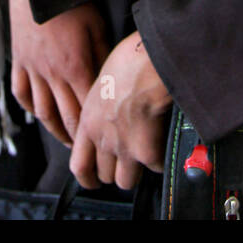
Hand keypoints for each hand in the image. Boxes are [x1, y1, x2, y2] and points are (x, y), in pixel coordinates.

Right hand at [6, 0, 108, 146]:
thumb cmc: (71, 1)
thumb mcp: (97, 24)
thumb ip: (103, 54)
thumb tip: (110, 77)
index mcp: (75, 67)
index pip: (87, 109)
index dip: (96, 128)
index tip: (105, 139)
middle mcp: (52, 74)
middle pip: (65, 117)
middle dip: (77, 138)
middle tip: (86, 149)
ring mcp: (33, 70)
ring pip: (42, 111)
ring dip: (54, 130)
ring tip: (64, 138)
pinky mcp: (19, 62)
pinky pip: (21, 92)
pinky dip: (29, 107)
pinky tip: (38, 113)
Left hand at [70, 31, 171, 190]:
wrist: (148, 62)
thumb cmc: (128, 62)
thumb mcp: (101, 83)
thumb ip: (100, 108)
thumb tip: (108, 115)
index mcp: (88, 122)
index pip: (78, 165)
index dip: (86, 178)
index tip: (93, 181)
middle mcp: (102, 139)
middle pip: (104, 176)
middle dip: (115, 171)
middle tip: (125, 161)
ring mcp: (124, 149)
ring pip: (126, 181)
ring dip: (135, 171)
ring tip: (143, 157)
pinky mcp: (146, 152)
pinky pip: (154, 168)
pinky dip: (160, 160)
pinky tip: (163, 143)